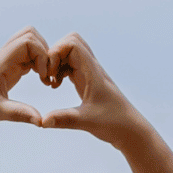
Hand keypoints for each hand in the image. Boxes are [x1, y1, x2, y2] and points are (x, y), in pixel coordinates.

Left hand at [0, 27, 55, 135]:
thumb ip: (20, 114)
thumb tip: (42, 121)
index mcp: (0, 62)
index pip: (27, 41)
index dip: (42, 54)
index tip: (43, 76)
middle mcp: (3, 58)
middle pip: (29, 35)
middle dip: (44, 50)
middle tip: (48, 73)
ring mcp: (5, 63)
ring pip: (29, 45)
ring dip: (42, 57)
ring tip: (46, 78)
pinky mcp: (7, 71)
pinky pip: (26, 58)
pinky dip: (38, 64)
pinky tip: (41, 81)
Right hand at [33, 33, 150, 146]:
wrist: (130, 130)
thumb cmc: (114, 123)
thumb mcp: (87, 121)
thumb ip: (63, 119)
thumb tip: (42, 121)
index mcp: (93, 72)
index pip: (73, 43)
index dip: (56, 52)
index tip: (50, 73)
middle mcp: (92, 69)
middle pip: (71, 42)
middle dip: (54, 54)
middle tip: (47, 74)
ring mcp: (90, 74)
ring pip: (69, 54)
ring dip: (56, 63)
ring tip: (50, 82)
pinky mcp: (87, 81)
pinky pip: (70, 65)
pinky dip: (59, 71)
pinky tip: (56, 86)